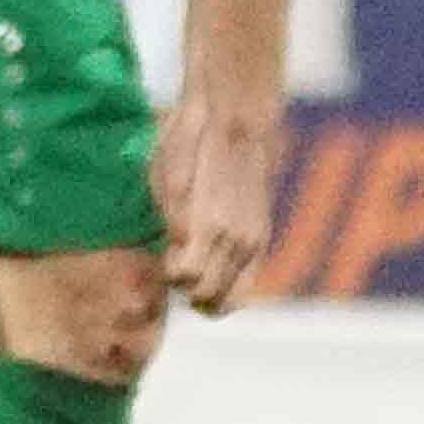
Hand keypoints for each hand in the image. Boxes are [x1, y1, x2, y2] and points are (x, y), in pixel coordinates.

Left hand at [148, 87, 283, 312]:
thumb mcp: (166, 172)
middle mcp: (236, 240)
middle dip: (183, 290)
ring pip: (227, 301)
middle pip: (205, 299)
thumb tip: (178, 249)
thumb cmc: (189, 144)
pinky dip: (226, 288)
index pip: (184, 280)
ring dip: (204, 294)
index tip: (162, 254)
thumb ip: (172, 216)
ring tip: (190, 267)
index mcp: (210, 225)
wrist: (237, 122)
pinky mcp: (261, 240)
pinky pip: (246, 287)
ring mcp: (252, 242)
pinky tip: (210, 270)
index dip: (167, 273)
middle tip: (174, 263)